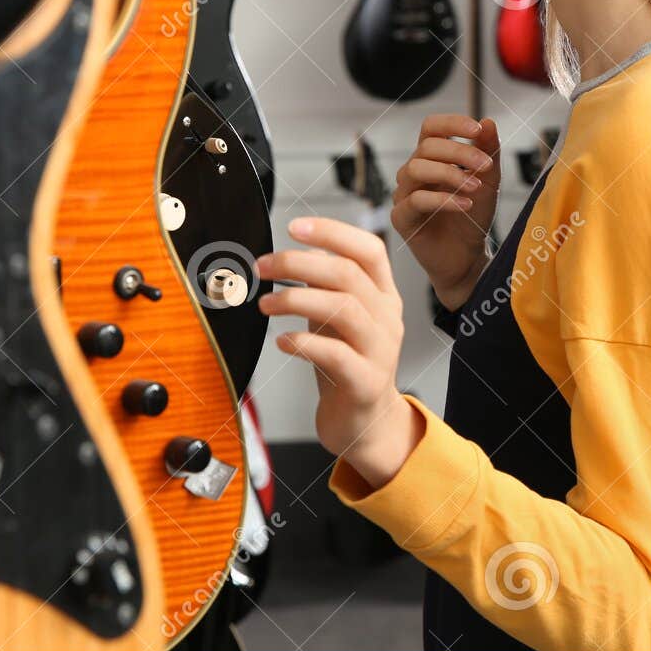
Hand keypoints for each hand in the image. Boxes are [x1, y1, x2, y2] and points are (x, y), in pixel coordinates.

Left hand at [256, 217, 421, 488]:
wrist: (365, 423)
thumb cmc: (346, 365)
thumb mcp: (338, 317)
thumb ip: (327, 285)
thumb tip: (299, 251)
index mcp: (384, 295)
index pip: (369, 249)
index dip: (333, 232)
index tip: (293, 226)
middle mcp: (388, 318)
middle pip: (349, 275)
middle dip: (298, 264)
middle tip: (262, 266)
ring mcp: (381, 350)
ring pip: (344, 309)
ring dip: (296, 299)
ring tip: (265, 304)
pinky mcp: (365, 382)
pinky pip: (335, 355)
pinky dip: (303, 342)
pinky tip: (282, 341)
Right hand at [391, 115, 500, 309]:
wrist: (467, 257)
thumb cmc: (473, 217)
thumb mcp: (489, 181)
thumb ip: (489, 152)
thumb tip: (489, 121)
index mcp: (431, 158)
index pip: (431, 127)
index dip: (451, 122)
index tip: (477, 129)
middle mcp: (413, 172)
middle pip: (426, 147)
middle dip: (460, 152)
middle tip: (486, 166)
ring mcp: (404, 195)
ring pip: (417, 169)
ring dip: (451, 174)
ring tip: (476, 187)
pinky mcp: (401, 218)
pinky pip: (416, 200)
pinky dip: (444, 199)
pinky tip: (466, 204)